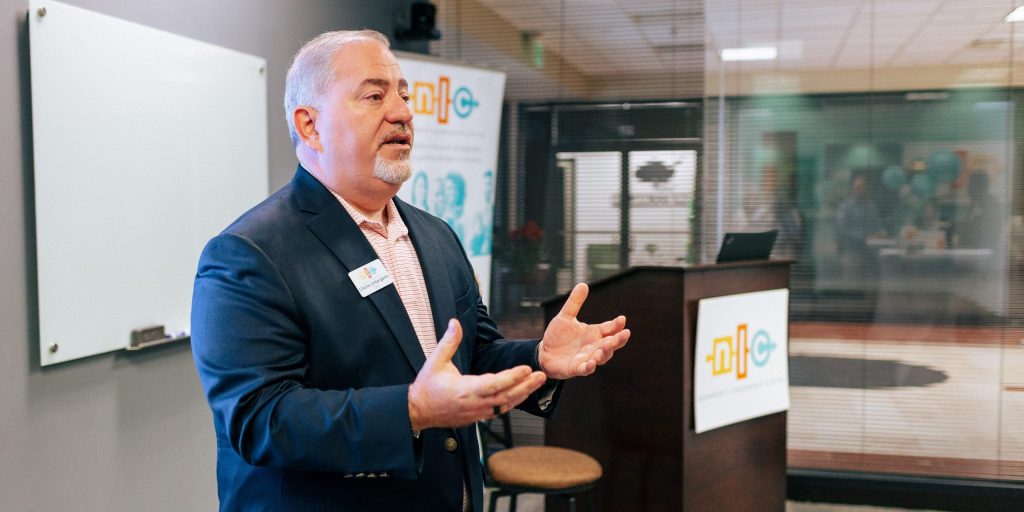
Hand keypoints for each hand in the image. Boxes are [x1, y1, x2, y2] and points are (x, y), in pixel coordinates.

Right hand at [408, 319, 546, 430]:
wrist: (419, 411)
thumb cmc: (427, 386)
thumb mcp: (436, 361)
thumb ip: (449, 342)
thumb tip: (455, 322)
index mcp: (465, 389)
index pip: (495, 384)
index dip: (512, 377)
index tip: (527, 368)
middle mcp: (475, 403)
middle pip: (507, 396)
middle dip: (526, 386)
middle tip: (542, 375)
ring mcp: (478, 412)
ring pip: (506, 405)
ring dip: (523, 394)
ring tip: (537, 382)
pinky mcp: (478, 417)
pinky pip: (500, 410)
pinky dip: (513, 402)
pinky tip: (523, 393)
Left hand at [539, 283, 630, 379]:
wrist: (544, 352)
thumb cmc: (558, 336)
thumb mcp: (565, 317)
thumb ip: (574, 302)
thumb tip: (583, 284)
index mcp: (595, 333)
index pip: (610, 328)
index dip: (617, 324)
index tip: (622, 319)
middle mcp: (594, 346)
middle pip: (611, 344)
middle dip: (619, 340)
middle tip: (626, 333)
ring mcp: (587, 358)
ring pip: (602, 357)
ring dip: (606, 352)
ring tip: (608, 345)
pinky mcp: (576, 368)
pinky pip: (585, 369)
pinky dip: (589, 367)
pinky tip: (591, 363)